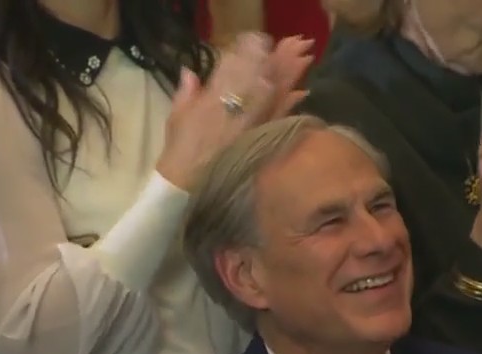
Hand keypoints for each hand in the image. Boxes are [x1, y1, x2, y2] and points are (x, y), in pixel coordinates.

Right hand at [156, 33, 312, 190]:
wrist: (187, 182)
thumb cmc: (180, 148)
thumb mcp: (177, 116)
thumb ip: (186, 92)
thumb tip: (189, 72)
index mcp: (212, 96)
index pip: (233, 66)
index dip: (248, 53)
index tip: (259, 42)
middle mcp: (233, 104)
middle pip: (258, 75)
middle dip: (275, 60)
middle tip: (295, 44)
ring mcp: (248, 121)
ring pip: (271, 92)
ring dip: (287, 75)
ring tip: (303, 58)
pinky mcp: (258, 138)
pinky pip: (277, 117)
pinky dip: (289, 104)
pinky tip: (302, 92)